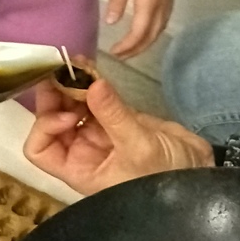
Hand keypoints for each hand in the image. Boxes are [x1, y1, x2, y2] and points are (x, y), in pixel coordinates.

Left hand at [24, 79, 212, 194]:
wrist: (199, 175)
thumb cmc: (164, 177)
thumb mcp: (138, 148)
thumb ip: (114, 114)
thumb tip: (92, 83)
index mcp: (79, 168)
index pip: (40, 149)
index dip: (46, 127)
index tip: (69, 113)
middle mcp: (83, 151)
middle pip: (53, 121)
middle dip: (55, 96)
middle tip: (63, 71)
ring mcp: (101, 133)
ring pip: (74, 105)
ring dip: (73, 84)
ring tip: (79, 63)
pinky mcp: (119, 119)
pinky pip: (98, 98)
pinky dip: (93, 83)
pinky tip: (93, 68)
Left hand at [106, 0, 175, 57]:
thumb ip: (117, 0)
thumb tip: (111, 23)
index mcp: (150, 2)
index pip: (139, 33)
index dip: (127, 46)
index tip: (113, 52)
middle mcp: (162, 6)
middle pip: (151, 36)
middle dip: (136, 49)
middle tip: (121, 56)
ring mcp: (168, 2)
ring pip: (159, 30)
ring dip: (145, 43)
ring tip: (131, 49)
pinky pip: (163, 22)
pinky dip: (152, 33)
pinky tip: (145, 32)